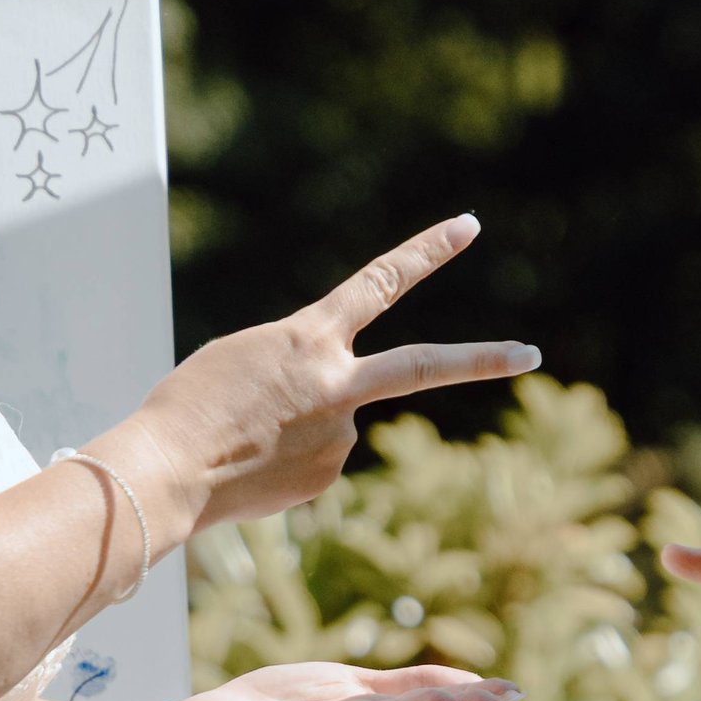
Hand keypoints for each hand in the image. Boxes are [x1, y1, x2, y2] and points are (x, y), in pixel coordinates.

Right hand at [128, 214, 539, 536]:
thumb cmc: (192, 405)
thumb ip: (307, 373)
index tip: (468, 226)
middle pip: (427, 366)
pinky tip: (254, 466)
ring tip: (246, 440)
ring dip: (297, 429)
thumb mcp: (249, 361)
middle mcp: (338, 383)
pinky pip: (317, 458)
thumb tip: (342, 420)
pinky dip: (289, 460)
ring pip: (334, 422)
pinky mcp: (330, 474)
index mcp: (309, 337)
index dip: (426, 250)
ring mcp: (340, 433)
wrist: (167, 470)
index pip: (380, 280)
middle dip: (486, 359)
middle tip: (533, 354)